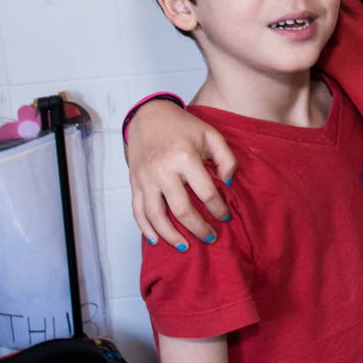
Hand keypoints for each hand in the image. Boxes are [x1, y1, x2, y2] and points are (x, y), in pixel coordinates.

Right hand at [125, 99, 237, 250]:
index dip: (218, 208)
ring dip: (171, 236)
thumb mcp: (211, 135)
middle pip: (181, 210)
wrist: (149, 116)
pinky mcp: (134, 183)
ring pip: (156, 216)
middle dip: (198, 228)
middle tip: (210, 237)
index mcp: (184, 157)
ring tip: (186, 247)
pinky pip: (137, 211)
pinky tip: (157, 240)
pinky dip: (146, 228)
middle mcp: (162, 170)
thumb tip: (228, 184)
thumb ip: (226, 158)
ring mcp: (145, 178)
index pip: (206, 192)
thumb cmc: (183, 127)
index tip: (225, 217)